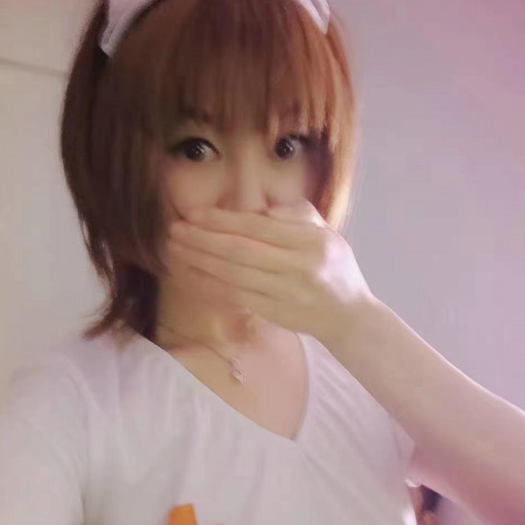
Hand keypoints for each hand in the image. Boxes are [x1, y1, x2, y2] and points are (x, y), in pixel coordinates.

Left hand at [164, 200, 375, 340]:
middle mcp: (299, 267)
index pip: (258, 227)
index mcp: (311, 241)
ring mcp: (286, 293)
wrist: (349, 316)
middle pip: (240, 251)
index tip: (195, 214)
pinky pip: (236, 296)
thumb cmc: (334, 267)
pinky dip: (210, 284)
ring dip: (200, 260)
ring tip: (175, 248)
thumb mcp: (326, 233)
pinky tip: (192, 273)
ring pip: (234, 274)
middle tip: (175, 229)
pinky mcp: (275, 314)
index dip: (223, 220)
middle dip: (203, 239)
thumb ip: (295, 214)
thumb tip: (259, 208)